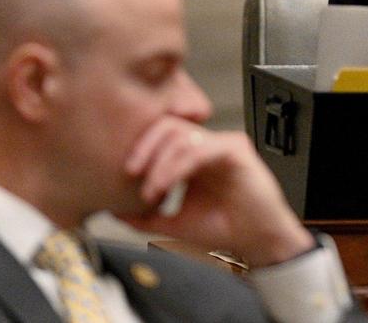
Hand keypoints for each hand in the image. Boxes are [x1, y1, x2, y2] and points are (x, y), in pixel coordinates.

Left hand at [117, 118, 313, 266]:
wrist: (256, 241)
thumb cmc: (224, 228)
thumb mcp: (173, 222)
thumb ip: (144, 216)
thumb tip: (111, 211)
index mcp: (193, 157)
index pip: (161, 135)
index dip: (140, 148)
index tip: (124, 174)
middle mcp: (207, 146)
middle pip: (168, 126)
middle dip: (144, 148)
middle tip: (130, 173)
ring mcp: (222, 145)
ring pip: (181, 135)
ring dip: (159, 164)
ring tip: (151, 191)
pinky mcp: (235, 150)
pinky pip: (200, 148)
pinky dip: (177, 167)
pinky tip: (167, 186)